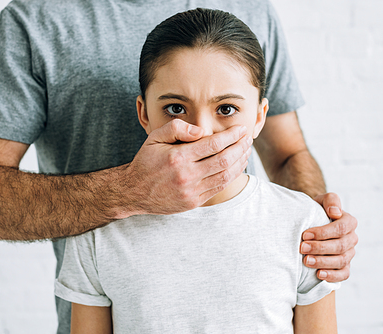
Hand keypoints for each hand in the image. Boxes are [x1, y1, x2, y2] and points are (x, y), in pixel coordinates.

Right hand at [123, 119, 251, 215]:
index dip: (231, 135)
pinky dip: (231, 176)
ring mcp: (191, 191)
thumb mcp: (155, 138)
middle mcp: (186, 175)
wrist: (134, 192)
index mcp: (178, 157)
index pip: (213, 144)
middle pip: (224, 160)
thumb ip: (177, 128)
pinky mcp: (194, 202)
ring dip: (240, 162)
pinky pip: (219, 188)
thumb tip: (201, 130)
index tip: (240, 128)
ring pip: (225, 175)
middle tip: (247, 137)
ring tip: (246, 150)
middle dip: (240, 147)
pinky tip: (236, 166)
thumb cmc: (146, 161)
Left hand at [300, 193, 357, 282]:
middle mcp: (351, 238)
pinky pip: (343, 274)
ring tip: (306, 261)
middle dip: (320, 248)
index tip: (305, 234)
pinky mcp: (344, 266)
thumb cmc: (316, 211)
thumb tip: (335, 212)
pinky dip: (332, 276)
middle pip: (340, 246)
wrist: (312, 225)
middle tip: (302, 248)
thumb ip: (330, 200)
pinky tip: (319, 274)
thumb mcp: (321, 201)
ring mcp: (349, 254)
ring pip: (341, 261)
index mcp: (349, 222)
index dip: (323, 232)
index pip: (341, 228)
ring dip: (323, 262)